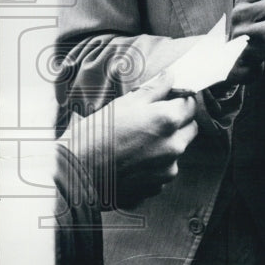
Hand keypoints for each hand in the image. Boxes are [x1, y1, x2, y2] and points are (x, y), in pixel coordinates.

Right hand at [80, 71, 197, 207]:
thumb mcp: (123, 104)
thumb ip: (153, 90)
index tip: (170, 100)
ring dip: (166, 145)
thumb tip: (169, 76)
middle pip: (190, 129)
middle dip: (178, 122)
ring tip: (136, 143)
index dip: (181, 100)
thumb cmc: (94, 135)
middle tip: (153, 120)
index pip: (191, 105)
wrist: (73, 174)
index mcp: (167, 121)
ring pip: (177, 151)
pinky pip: (163, 171)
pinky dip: (153, 166)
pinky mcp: (157, 187)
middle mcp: (174, 146)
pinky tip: (131, 161)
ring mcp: (167, 170)